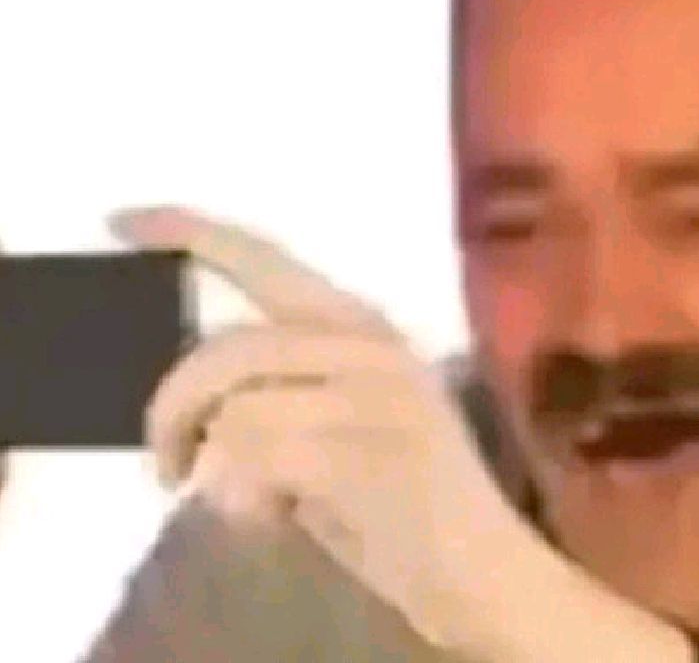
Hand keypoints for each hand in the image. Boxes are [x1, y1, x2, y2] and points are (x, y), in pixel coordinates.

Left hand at [110, 206, 696, 662]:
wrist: (485, 568)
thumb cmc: (404, 498)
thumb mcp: (344, 420)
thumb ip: (286, 386)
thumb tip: (196, 391)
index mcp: (364, 327)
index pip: (266, 260)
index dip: (193, 233)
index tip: (123, 219)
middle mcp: (371, 345)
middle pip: (227, 348)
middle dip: (171, 408)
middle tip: (164, 465)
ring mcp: (375, 395)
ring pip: (236, 406)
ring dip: (213, 467)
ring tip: (241, 500)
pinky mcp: (367, 453)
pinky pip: (255, 459)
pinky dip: (241, 500)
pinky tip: (276, 518)